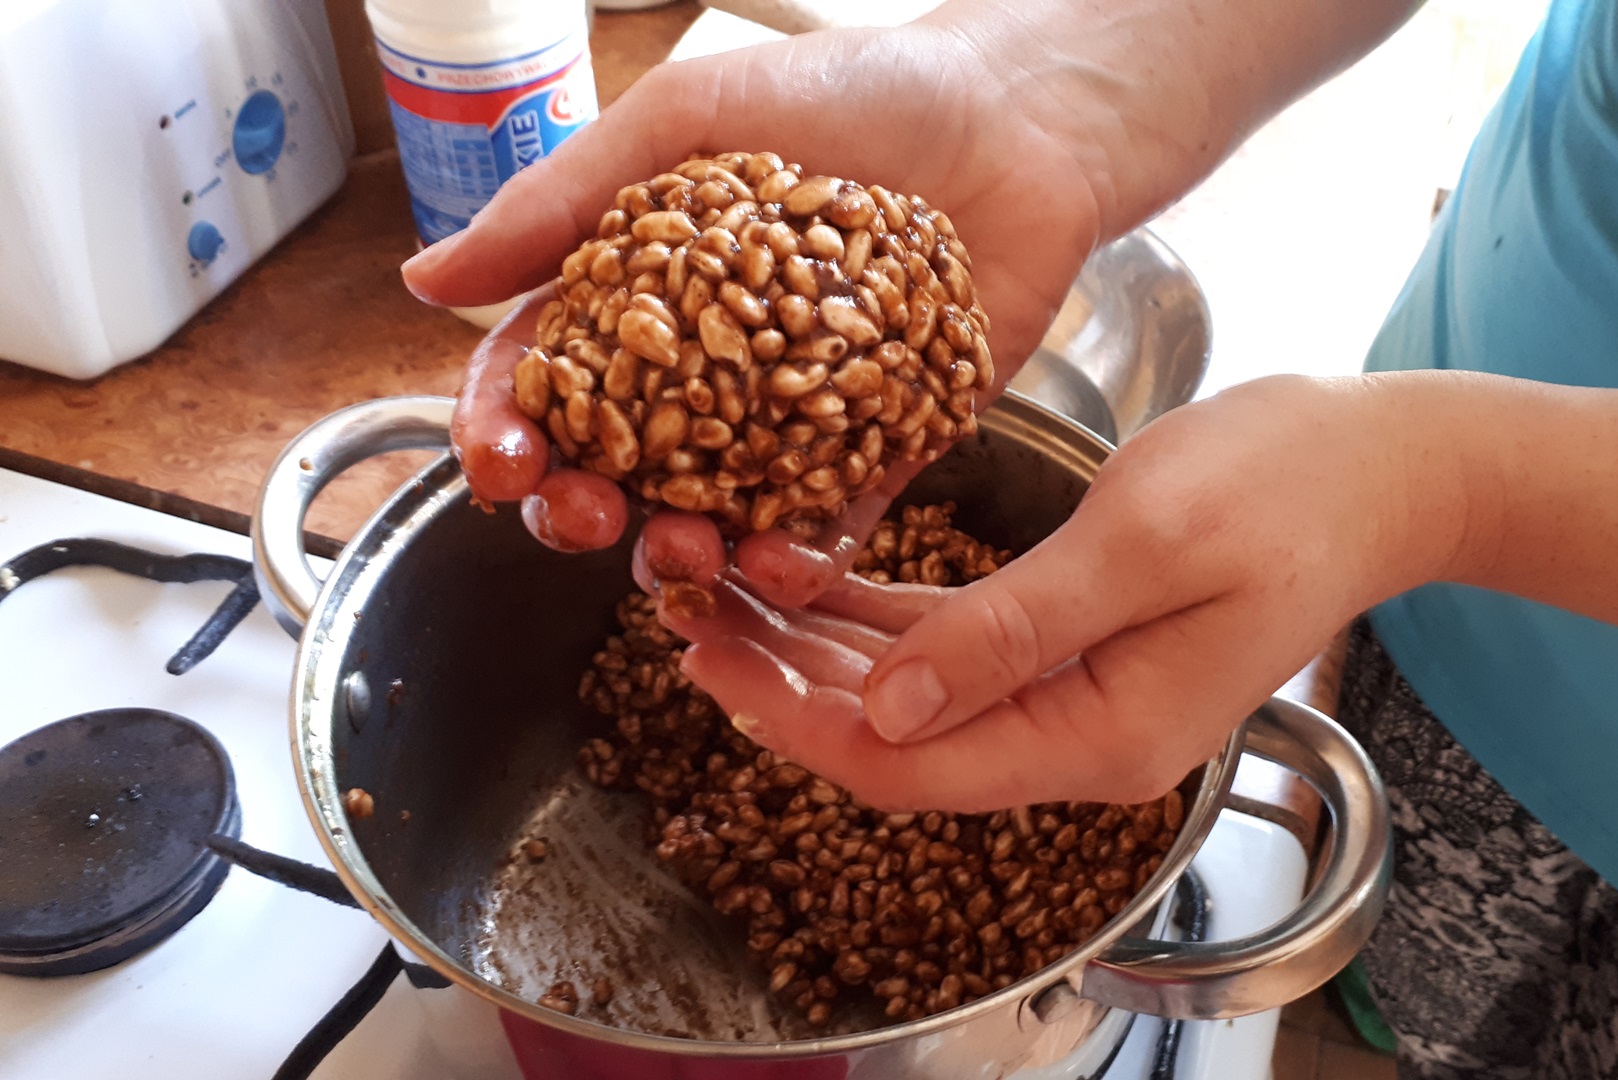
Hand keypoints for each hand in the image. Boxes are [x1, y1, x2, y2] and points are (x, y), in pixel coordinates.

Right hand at [410, 21, 1103, 601]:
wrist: (1017, 115)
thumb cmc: (855, 89)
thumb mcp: (689, 119)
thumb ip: (562, 200)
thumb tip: (426, 281)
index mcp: (642, 296)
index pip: (547, 378)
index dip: (507, 427)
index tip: (495, 461)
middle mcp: (707, 370)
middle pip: (616, 466)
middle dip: (579, 507)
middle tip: (577, 516)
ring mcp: (793, 418)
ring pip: (710, 514)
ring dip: (680, 550)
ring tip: (680, 551)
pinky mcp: (882, 448)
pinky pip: (829, 523)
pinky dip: (802, 560)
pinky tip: (781, 571)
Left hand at [656, 375, 1472, 809]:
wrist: (1384, 470)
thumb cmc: (1286, 488)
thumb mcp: (1144, 544)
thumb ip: (1014, 630)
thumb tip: (886, 704)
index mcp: (1098, 735)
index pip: (910, 765)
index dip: (795, 721)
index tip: (705, 659)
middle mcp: (1080, 736)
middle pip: (898, 739)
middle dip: (784, 684)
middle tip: (682, 608)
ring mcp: (1079, 693)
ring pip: (916, 693)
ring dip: (820, 649)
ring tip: (722, 590)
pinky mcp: (1077, 640)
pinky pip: (957, 645)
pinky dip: (882, 618)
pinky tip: (812, 577)